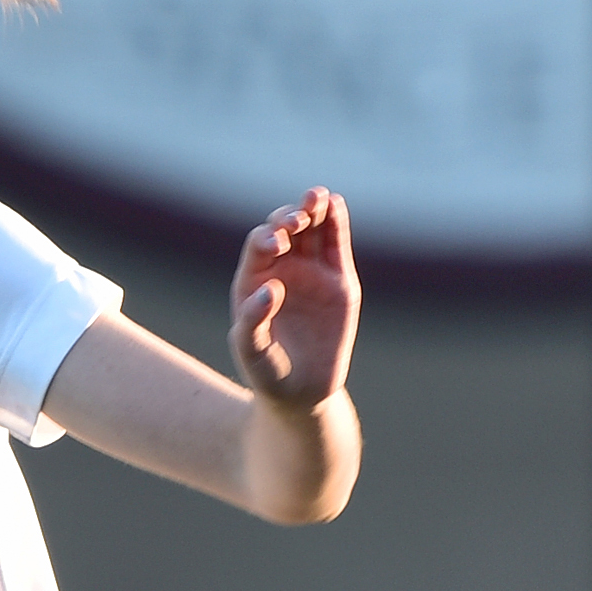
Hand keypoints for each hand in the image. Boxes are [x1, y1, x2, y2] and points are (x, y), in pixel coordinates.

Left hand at [231, 189, 358, 409]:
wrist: (303, 394)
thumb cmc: (268, 374)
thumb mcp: (253, 353)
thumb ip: (252, 322)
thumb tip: (269, 288)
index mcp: (253, 281)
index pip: (258, 246)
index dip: (266, 238)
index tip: (275, 245)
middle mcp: (281, 270)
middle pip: (284, 229)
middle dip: (288, 218)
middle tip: (296, 220)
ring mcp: (311, 272)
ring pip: (312, 229)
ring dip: (312, 209)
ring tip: (317, 197)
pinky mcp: (339, 280)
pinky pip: (336, 244)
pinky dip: (336, 223)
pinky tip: (334, 205)